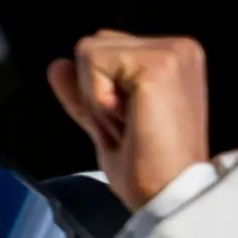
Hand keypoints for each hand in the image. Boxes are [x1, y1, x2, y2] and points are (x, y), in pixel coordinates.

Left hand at [49, 31, 210, 211]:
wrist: (168, 192)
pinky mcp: (159, 63)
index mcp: (173, 57)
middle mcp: (179, 47)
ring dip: (96, 97)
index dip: (98, 91)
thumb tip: (58, 65)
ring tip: (130, 123)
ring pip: (88, 51)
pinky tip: (128, 120)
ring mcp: (172, 52)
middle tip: (128, 125)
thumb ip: (83, 91)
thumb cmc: (144, 166)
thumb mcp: (104, 121)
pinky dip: (97, 99)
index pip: (102, 50)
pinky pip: (92, 63)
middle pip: (91, 45)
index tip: (128, 123)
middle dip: (94, 91)